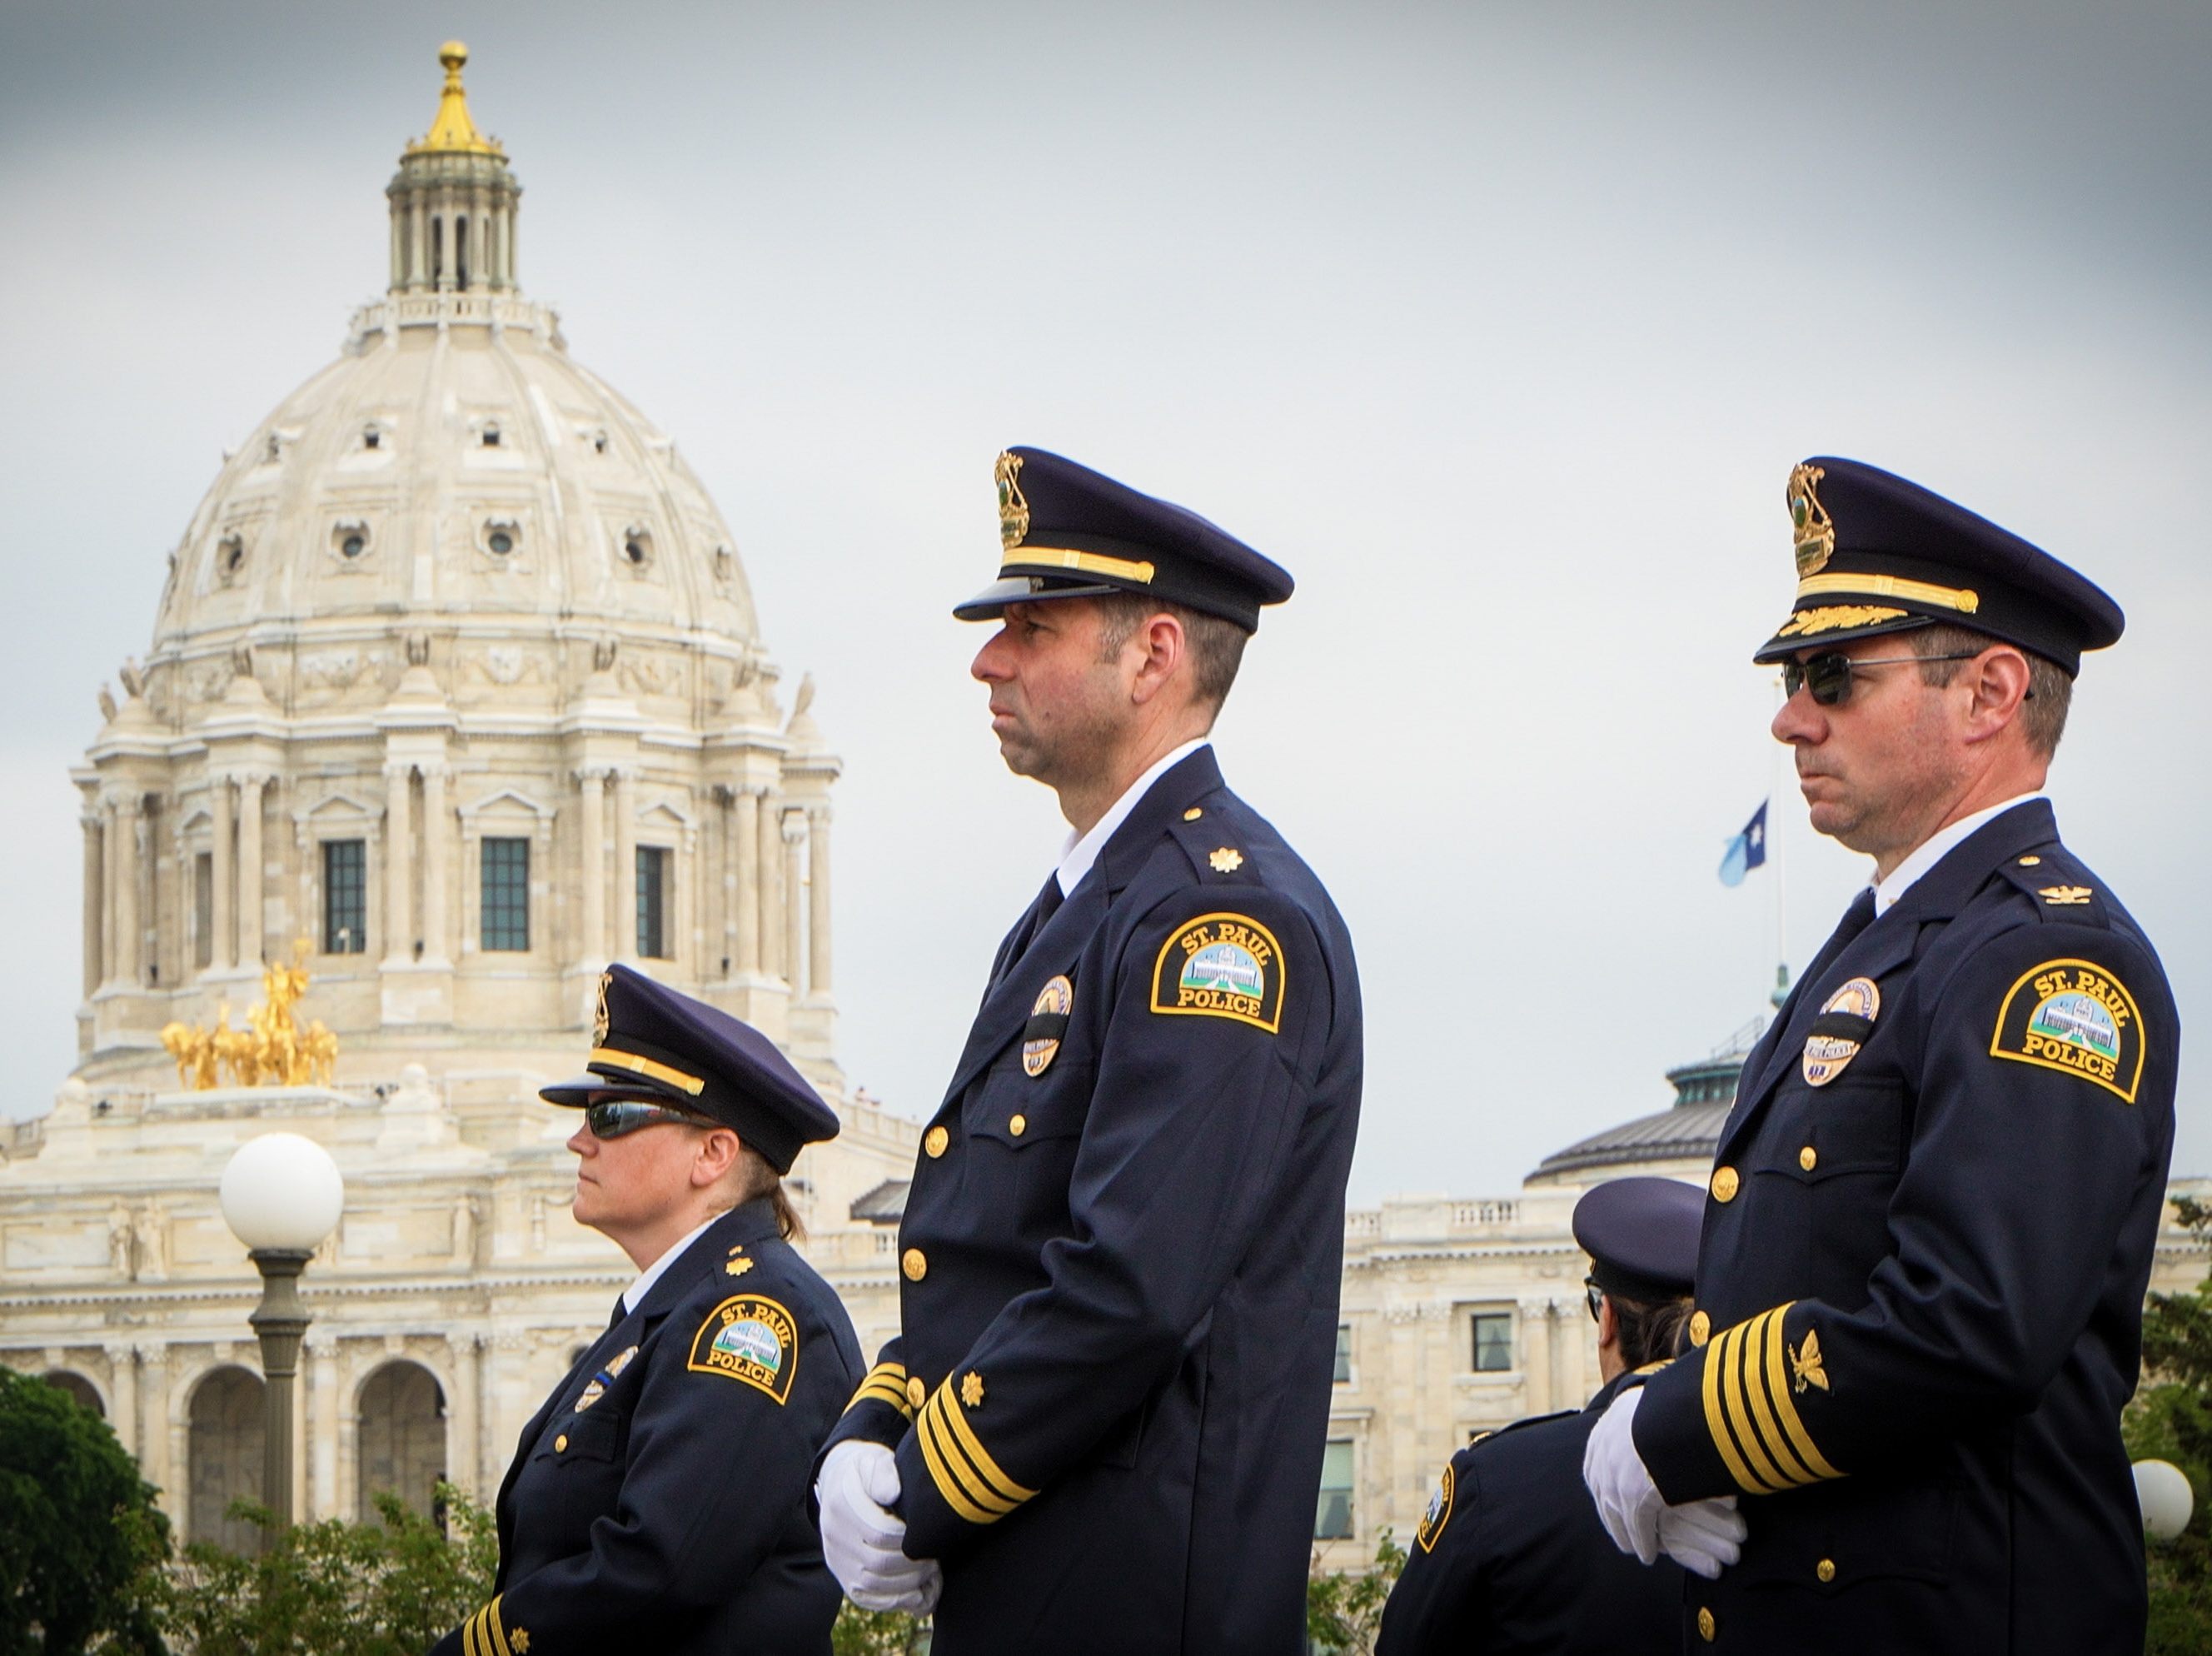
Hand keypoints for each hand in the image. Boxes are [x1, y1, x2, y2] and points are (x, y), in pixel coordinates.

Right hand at [815, 1441, 941, 1612]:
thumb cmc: (868, 1473)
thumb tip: (892, 1492)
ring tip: (930, 1571)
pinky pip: (868, 1598)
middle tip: (936, 1556)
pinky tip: (919, 1592)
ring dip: (908, 1583)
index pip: (880, 1532)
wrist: (841, 1485)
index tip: (928, 1532)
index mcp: (842, 1503)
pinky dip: (897, 1600)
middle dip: (913, 1563)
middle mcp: (834, 1534)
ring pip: (874, 1585)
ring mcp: (837, 1559)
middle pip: (878, 1562)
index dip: (909, 1537)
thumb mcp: (875, 1460)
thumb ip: (884, 1472)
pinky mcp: (844, 1578)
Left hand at [1582, 1389, 1747, 1579]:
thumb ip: (1639, 1418)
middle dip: (1615, 1515)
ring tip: (1640, 1548)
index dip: (1608, 1490)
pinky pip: (1638, 1529)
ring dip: (1629, 1534)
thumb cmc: (1671, 1405)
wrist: (1676, 1409)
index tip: (1615, 1504)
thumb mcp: (1644, 1406)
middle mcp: (1602, 1458)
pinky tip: (1651, 1554)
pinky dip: (1645, 1543)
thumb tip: (1646, 1415)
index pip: (1597, 1472)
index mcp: (1602, 1435)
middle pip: (1604, 1497)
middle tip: (1625, 1533)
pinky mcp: (1635, 1498)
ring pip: (1618, 1516)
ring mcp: (1616, 1478)